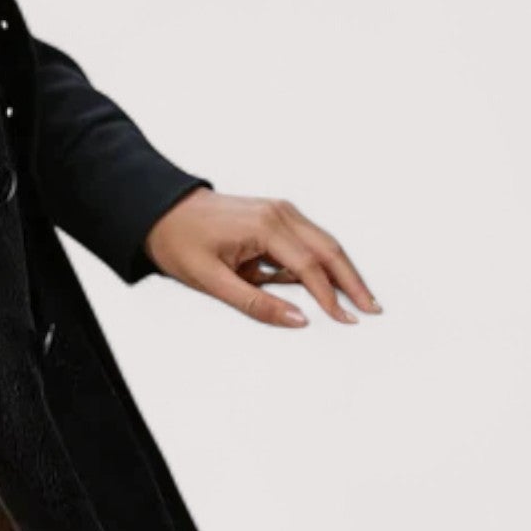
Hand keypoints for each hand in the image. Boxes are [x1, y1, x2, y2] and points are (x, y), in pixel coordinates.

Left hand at [143, 189, 379, 327]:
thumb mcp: (212, 280)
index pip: (309, 266)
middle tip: (372, 309)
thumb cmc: (179, 239)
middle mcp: (277, 212)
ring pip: (322, 242)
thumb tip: (298, 320)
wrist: (159, 210)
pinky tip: (321, 285)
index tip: (346, 320)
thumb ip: (257, 304)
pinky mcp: (274, 214)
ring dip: (340, 271)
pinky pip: (306, 240)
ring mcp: (277, 210)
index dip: (330, 297)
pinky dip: (318, 261)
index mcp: (264, 225)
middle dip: (352, 281)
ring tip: (357, 300)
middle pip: (328, 249)